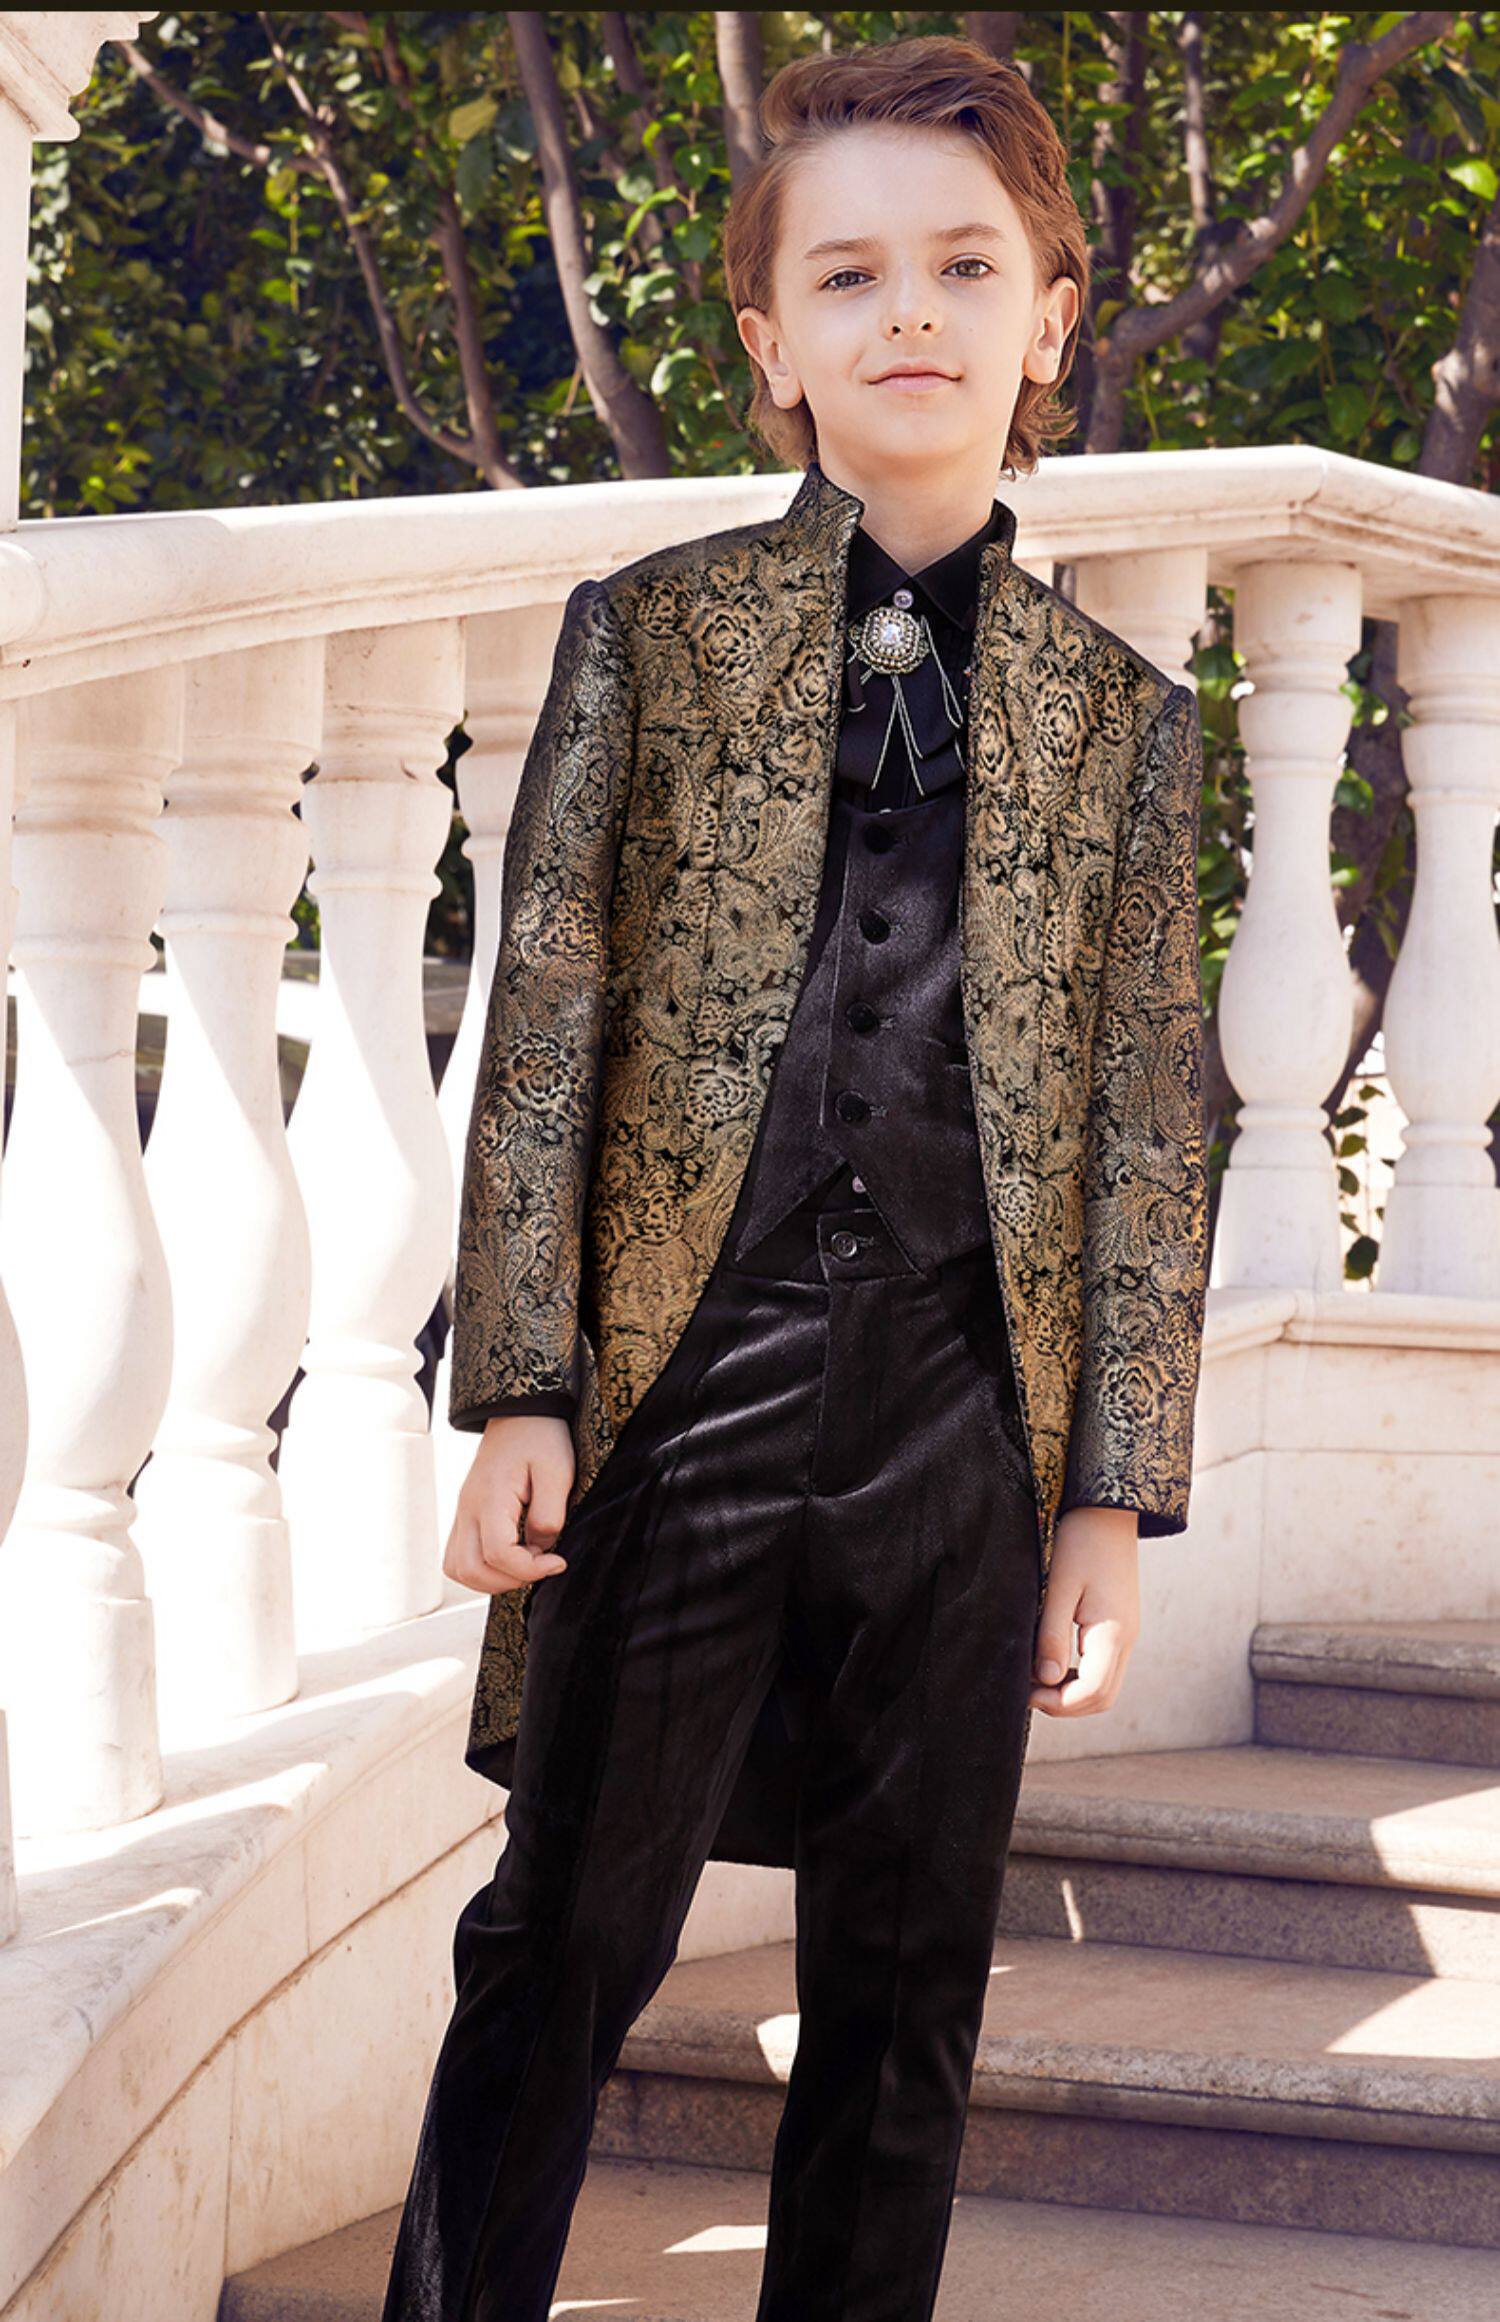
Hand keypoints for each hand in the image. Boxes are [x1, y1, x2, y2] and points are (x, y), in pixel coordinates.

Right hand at [443, 1414, 576, 1596]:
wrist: (520, 1412)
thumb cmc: (541, 1437)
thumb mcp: (558, 1472)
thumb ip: (549, 1516)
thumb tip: (539, 1549)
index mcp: (490, 1497)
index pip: (497, 1554)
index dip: (529, 1570)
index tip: (558, 1562)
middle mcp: (468, 1508)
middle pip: (470, 1569)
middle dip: (509, 1581)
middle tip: (540, 1565)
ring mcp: (463, 1512)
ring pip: (458, 1568)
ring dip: (491, 1579)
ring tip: (524, 1565)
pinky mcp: (465, 1514)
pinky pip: (458, 1556)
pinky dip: (480, 1569)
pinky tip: (509, 1558)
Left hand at [1029, 1506, 1140, 1716]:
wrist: (1109, 1509)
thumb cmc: (1081, 1541)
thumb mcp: (1059, 1587)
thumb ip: (1051, 1635)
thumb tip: (1043, 1679)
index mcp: (1114, 1633)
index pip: (1092, 1693)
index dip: (1058, 1703)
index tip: (1025, 1693)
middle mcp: (1127, 1639)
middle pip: (1103, 1698)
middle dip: (1065, 1705)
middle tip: (1028, 1692)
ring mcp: (1127, 1633)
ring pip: (1105, 1686)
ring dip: (1072, 1693)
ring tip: (1036, 1679)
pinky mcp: (1119, 1625)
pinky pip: (1103, 1666)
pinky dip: (1079, 1676)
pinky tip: (1052, 1662)